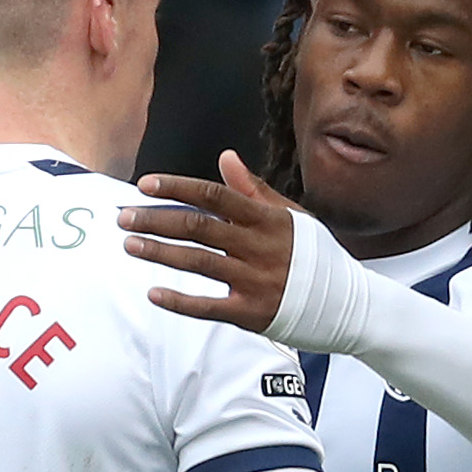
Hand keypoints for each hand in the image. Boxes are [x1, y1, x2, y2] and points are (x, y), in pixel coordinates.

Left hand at [124, 149, 298, 331]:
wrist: (347, 303)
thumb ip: (254, 189)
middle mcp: (258, 247)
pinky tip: (154, 293)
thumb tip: (225, 157)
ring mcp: (254, 281)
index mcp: (266, 219)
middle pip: (197, 227)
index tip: (145, 186)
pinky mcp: (252, 314)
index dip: (176, 188)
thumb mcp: (291, 216)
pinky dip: (179, 301)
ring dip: (159, 253)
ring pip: (197, 262)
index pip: (213, 195)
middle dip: (156, 220)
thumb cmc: (315, 256)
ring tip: (130, 246)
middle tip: (124, 217)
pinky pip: (208, 307)